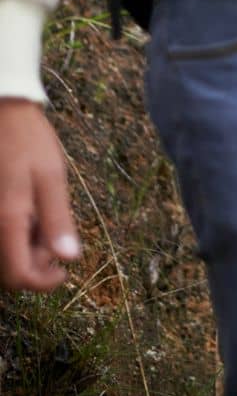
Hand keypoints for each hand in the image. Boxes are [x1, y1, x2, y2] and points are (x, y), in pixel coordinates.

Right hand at [0, 99, 80, 290]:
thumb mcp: (51, 177)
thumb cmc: (29, 141)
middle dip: (36, 263)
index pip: (18, 276)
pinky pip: (0, 235)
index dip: (43, 283)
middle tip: (56, 234)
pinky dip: (15, 233)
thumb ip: (58, 219)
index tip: (63, 271)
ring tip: (43, 217)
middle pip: (8, 270)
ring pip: (3, 254)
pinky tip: (29, 212)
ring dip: (25, 248)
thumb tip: (70, 258)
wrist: (2, 112)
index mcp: (6, 220)